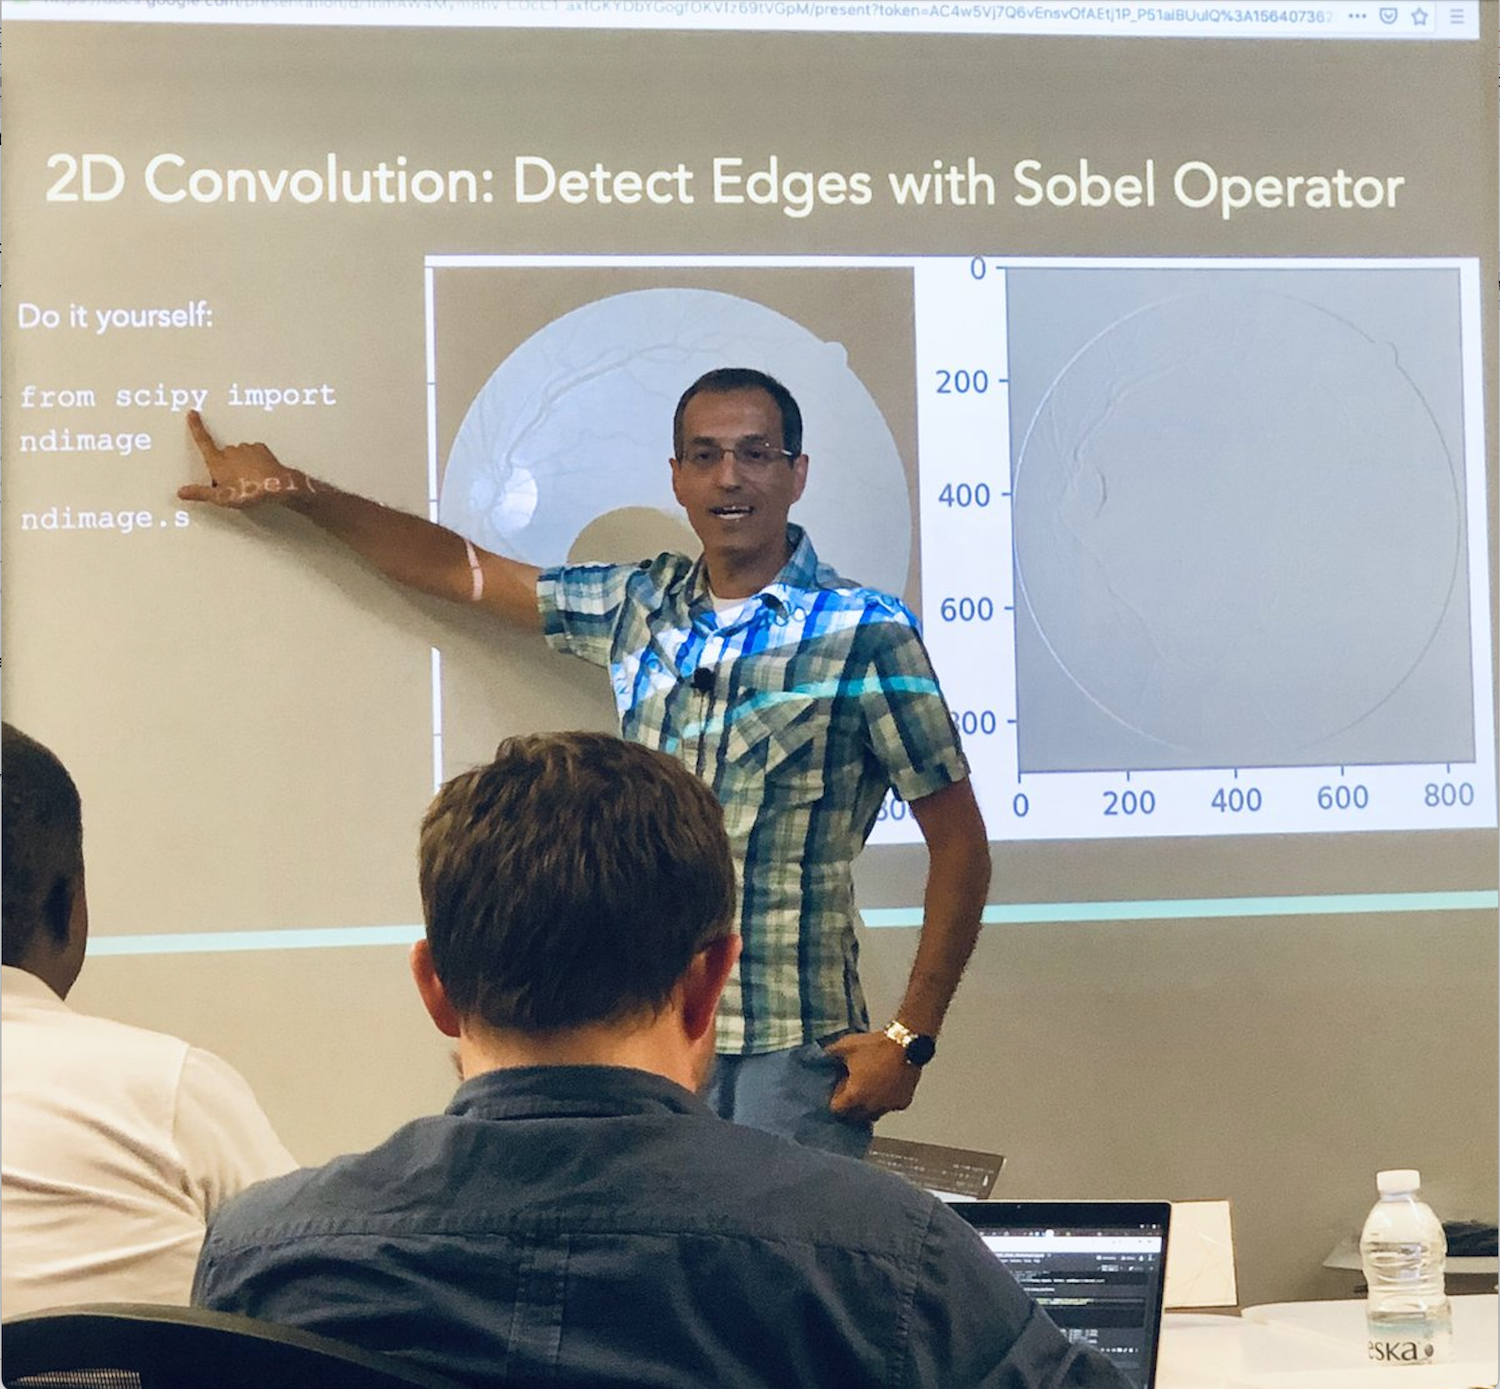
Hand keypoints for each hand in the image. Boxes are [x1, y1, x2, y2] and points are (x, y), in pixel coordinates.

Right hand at [179, 410, 313, 508]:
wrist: (275, 486)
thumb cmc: (248, 491)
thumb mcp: (220, 497)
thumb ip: (200, 492)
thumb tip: (182, 492)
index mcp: (217, 461)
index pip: (202, 441)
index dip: (196, 427)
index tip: (192, 414)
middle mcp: (231, 451)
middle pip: (223, 455)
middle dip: (226, 467)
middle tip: (234, 484)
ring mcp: (246, 448)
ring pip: (239, 454)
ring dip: (241, 464)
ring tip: (248, 481)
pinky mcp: (260, 449)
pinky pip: (254, 453)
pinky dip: (254, 461)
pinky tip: (258, 473)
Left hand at [823, 1031, 920, 1124]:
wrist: (906, 1044)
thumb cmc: (876, 1046)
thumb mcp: (847, 1046)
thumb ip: (831, 1054)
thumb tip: (822, 1056)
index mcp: (854, 1095)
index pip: (837, 1109)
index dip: (835, 1100)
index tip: (837, 1091)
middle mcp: (870, 1106)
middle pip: (854, 1117)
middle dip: (850, 1107)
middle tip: (851, 1092)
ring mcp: (888, 1106)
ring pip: (873, 1114)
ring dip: (868, 1106)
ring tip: (869, 1089)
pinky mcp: (903, 1102)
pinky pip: (890, 1107)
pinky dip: (886, 1100)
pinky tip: (885, 1087)